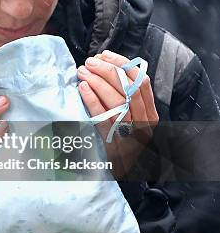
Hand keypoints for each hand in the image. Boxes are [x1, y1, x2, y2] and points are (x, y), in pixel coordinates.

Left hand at [77, 50, 158, 178]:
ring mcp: (130, 134)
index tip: (105, 55)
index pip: (142, 81)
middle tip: (90, 62)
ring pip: (118, 101)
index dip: (123, 64)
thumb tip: (106, 68)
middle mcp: (144, 123)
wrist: (123, 177)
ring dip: (97, 82)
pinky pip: (103, 118)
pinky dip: (92, 100)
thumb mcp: (131, 120)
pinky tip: (82, 88)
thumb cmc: (122, 143)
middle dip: (108, 70)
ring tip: (82, 72)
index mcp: (151, 114)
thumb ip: (126, 98)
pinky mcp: (114, 144)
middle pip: (129, 88)